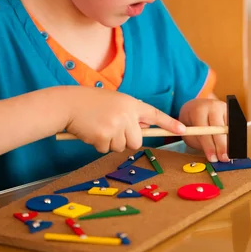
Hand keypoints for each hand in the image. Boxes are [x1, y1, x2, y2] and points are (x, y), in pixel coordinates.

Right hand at [64, 87, 184, 152]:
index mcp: (130, 103)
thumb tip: (140, 131)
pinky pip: (106, 149)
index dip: (169, 123)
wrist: (68, 104)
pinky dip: (98, 144)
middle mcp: (126, 114)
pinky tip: (90, 131)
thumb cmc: (90, 103)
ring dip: (110, 142)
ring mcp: (115, 126)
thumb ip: (129, 114)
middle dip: (126, 140)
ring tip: (98, 127)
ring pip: (121, 147)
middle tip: (112, 129)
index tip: (183, 129)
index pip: (154, 114)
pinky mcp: (103, 137)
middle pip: (137, 140)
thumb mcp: (114, 102)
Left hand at [178, 98, 228, 162]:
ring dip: (229, 143)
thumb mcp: (189, 131)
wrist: (196, 106)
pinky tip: (232, 147)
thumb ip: (199, 141)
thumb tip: (213, 156)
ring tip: (228, 155)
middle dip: (222, 145)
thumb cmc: (192, 121)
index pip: (205, 130)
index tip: (213, 158)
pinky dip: (233, 138)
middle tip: (223, 158)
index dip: (209, 146)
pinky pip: (234, 127)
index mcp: (199, 110)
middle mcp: (213, 106)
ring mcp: (224, 108)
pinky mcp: (231, 112)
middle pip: (220, 128)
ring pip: (229, 128)